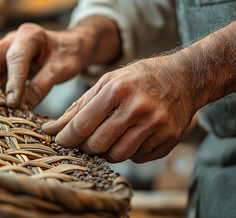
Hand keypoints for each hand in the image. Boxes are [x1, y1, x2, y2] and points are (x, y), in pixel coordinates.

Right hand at [0, 16, 120, 108]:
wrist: (70, 47)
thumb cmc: (67, 55)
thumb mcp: (61, 71)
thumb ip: (41, 87)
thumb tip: (21, 107)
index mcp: (31, 36)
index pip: (16, 58)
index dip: (13, 82)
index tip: (12, 103)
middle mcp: (13, 38)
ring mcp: (4, 47)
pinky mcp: (0, 59)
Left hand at [42, 18, 235, 163]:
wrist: (185, 77)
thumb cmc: (139, 79)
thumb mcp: (108, 82)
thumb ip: (80, 106)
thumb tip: (50, 129)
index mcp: (118, 89)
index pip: (83, 124)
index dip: (66, 137)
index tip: (60, 141)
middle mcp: (138, 107)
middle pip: (98, 145)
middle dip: (86, 147)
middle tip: (86, 141)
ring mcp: (157, 125)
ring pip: (118, 155)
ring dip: (107, 152)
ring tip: (110, 137)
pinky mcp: (170, 138)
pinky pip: (138, 157)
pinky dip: (130, 151)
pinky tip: (133, 136)